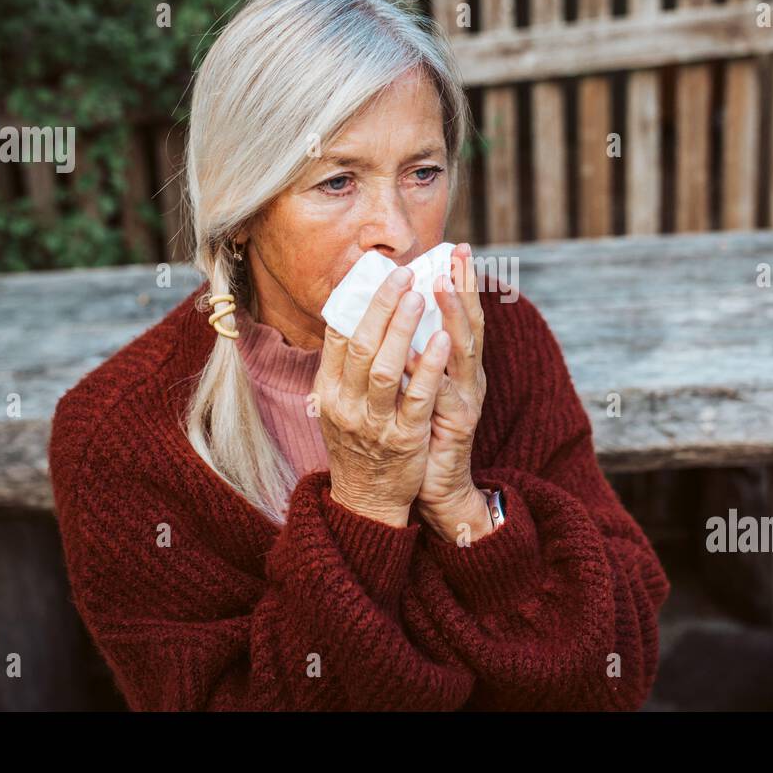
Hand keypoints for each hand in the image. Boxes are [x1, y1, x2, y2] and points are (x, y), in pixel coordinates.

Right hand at [314, 265, 451, 527]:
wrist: (368, 499)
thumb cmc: (358, 441)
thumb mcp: (338, 404)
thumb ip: (344, 366)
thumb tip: (357, 312)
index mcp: (328, 391)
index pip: (337, 337)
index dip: (357, 302)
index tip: (377, 272)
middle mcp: (346, 405)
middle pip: (361, 346)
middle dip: (382, 307)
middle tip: (403, 275)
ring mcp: (374, 423)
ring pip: (386, 369)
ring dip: (403, 330)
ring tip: (421, 295)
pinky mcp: (404, 439)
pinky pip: (417, 398)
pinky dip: (430, 367)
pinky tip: (443, 339)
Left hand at [405, 243, 487, 539]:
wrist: (437, 489)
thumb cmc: (422, 435)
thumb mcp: (419, 388)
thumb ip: (414, 357)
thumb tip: (393, 317)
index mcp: (459, 368)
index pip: (464, 316)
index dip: (463, 283)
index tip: (457, 249)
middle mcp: (468, 379)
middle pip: (471, 325)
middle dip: (463, 288)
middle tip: (456, 254)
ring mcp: (465, 401)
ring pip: (462, 352)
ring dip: (452, 316)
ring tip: (439, 285)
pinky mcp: (454, 426)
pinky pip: (439, 393)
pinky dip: (432, 369)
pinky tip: (424, 346)